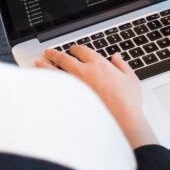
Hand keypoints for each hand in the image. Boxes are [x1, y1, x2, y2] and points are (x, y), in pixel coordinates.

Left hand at [35, 46, 157, 148]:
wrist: (122, 120)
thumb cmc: (127, 102)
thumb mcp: (131, 79)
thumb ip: (122, 65)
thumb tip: (117, 57)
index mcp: (99, 64)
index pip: (83, 50)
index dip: (76, 48)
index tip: (72, 49)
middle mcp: (84, 71)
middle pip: (64, 58)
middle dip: (55, 53)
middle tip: (49, 52)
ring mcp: (75, 85)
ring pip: (54, 70)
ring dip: (45, 65)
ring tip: (38, 62)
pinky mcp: (69, 98)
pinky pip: (54, 87)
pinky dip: (46, 82)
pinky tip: (42, 82)